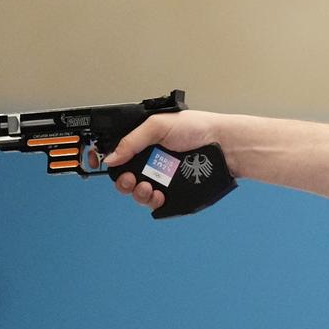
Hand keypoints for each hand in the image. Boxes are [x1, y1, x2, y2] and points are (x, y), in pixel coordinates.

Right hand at [99, 111, 227, 211]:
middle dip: (122, 182)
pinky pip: (156, 203)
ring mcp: (163, 179)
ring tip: (147, 187)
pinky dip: (152, 201)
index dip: (109, 163)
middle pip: (125, 178)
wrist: (225, 145)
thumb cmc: (198, 128)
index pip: (120, 156)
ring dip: (137, 193)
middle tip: (129, 179)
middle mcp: (152, 162)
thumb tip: (110, 157)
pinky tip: (158, 195)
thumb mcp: (158, 125)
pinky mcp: (174, 193)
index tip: (103, 166)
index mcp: (145, 144)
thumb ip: (132, 140)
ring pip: (138, 193)